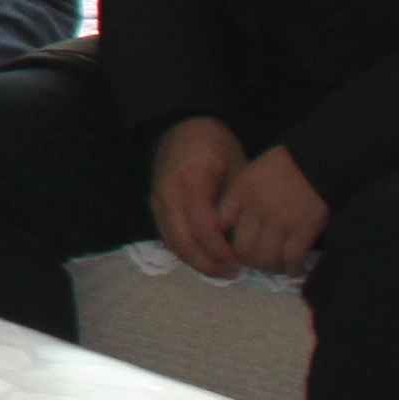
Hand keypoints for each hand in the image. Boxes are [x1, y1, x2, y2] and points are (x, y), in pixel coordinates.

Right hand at [149, 116, 246, 279]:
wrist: (181, 125)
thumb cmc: (215, 144)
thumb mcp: (235, 166)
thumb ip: (237, 202)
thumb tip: (244, 239)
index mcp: (190, 181)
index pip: (203, 227)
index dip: (220, 249)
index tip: (240, 261)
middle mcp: (167, 195)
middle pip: (182, 241)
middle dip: (207, 263)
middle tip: (232, 273)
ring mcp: (156, 201)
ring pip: (172, 243)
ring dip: (195, 262)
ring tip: (220, 271)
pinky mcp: (154, 206)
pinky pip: (167, 236)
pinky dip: (185, 251)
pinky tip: (205, 258)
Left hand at [220, 146, 328, 274]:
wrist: (318, 161)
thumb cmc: (283, 166)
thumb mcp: (250, 175)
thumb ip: (237, 199)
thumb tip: (226, 228)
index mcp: (240, 192)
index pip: (219, 225)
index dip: (222, 241)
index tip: (230, 248)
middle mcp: (257, 209)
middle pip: (242, 249)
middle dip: (247, 260)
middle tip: (255, 262)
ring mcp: (281, 221)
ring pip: (265, 258)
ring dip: (269, 267)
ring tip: (274, 266)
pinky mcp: (304, 229)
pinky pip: (292, 258)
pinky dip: (292, 268)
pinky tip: (293, 268)